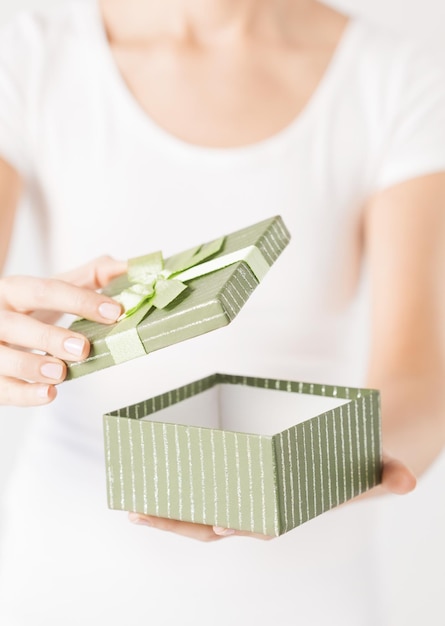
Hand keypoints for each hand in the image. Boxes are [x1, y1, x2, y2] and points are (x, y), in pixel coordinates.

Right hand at [0, 256, 125, 405]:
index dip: (80, 301)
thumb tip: (126, 267)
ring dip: (32, 367)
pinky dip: (24, 394)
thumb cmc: (28, 309)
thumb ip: (90, 277)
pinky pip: (1, 389)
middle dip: (50, 337)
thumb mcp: (53, 289)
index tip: (114, 312)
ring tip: (61, 373)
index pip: (45, 290)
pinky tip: (48, 393)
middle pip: (17, 325)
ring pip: (1, 358)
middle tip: (83, 348)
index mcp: (13, 290)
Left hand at [128, 452, 415, 541]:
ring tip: (131, 504)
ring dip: (169, 510)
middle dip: (181, 522)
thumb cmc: (367, 460)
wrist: (367, 445)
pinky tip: (153, 479)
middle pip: (219, 520)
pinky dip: (181, 487)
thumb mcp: (379, 465)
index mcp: (295, 507)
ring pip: (205, 507)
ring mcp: (252, 488)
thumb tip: (405, 482)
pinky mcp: (245, 469)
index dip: (241, 523)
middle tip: (139, 514)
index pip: (264, 522)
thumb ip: (389, 474)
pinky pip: (210, 483)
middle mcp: (267, 503)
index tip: (219, 522)